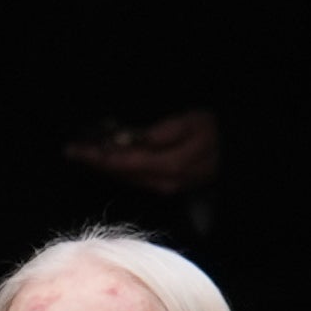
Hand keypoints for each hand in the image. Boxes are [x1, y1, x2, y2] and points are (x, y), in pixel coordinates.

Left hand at [62, 109, 221, 197]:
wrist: (238, 153)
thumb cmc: (214, 132)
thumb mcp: (190, 123)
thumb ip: (161, 133)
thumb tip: (131, 140)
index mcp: (168, 166)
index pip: (122, 163)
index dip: (96, 156)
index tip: (75, 149)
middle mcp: (163, 183)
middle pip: (119, 174)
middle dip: (94, 162)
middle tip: (72, 150)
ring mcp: (164, 187)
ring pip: (125, 178)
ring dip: (103, 166)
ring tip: (84, 153)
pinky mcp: (166, 186)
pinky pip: (135, 179)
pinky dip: (118, 168)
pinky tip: (107, 159)